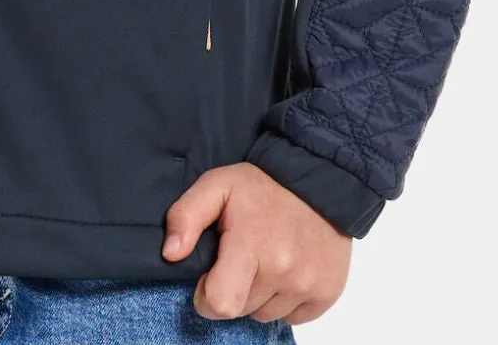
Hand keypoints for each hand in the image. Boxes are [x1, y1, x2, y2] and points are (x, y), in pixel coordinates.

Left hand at [161, 162, 351, 324]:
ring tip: (265, 260)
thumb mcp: (217, 185)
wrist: (319, 179)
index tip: (209, 278)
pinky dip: (285, 301)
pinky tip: (286, 270)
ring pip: (266, 315)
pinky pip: (294, 318)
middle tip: (241, 257)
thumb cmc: (263, 185)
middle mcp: (283, 270)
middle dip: (233, 289)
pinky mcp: (327, 293)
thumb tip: (170, 254)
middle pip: (241, 310)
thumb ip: (186, 216)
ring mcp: (308, 284)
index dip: (207, 297)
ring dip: (259, 295)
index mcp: (252, 245)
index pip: (221, 304)